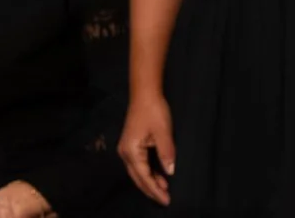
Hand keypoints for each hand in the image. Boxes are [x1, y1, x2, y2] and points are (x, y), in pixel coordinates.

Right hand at [118, 90, 176, 205]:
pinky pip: (138, 165)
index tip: (167, 200)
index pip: (144, 176)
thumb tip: (170, 172)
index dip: (155, 189)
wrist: (144, 94)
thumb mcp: (163, 132)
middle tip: (166, 200)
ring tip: (164, 189)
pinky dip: (147, 173)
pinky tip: (158, 176)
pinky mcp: (130, 145)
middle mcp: (125, 152)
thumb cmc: (154, 112)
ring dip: (149, 182)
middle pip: (137, 177)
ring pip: (137, 172)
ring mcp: (126, 149)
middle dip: (151, 190)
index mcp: (131, 151)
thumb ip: (166, 153)